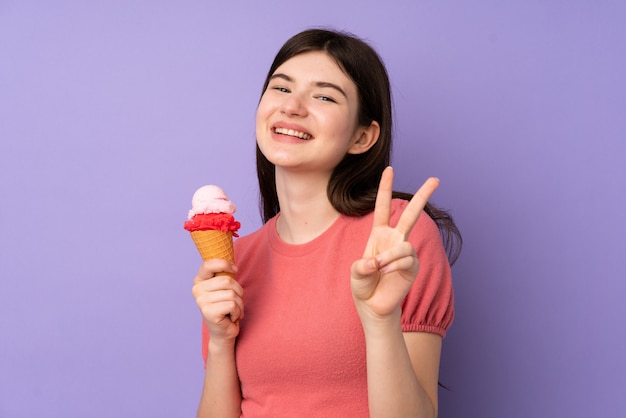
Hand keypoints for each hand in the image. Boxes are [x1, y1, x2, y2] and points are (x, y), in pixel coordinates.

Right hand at [192, 259, 243, 343]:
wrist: (223, 332)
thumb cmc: (226, 307)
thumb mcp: (224, 288)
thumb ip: (224, 275)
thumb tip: (232, 265)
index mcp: (199, 280)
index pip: (209, 264)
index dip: (225, 264)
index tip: (235, 269)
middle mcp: (197, 290)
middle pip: (227, 281)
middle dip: (238, 291)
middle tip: (236, 301)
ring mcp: (201, 301)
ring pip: (232, 294)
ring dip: (239, 304)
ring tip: (233, 311)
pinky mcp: (208, 312)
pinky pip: (232, 305)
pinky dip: (237, 312)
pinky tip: (231, 317)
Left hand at [351, 167, 438, 321]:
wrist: (373, 306)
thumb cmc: (363, 286)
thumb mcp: (355, 273)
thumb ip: (362, 266)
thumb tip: (377, 262)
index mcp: (379, 234)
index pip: (383, 207)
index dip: (385, 188)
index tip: (390, 169)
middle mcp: (395, 239)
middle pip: (411, 214)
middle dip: (423, 196)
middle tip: (436, 179)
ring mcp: (406, 252)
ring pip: (404, 245)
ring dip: (390, 257)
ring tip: (380, 268)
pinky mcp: (413, 266)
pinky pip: (406, 259)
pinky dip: (394, 265)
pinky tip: (387, 273)